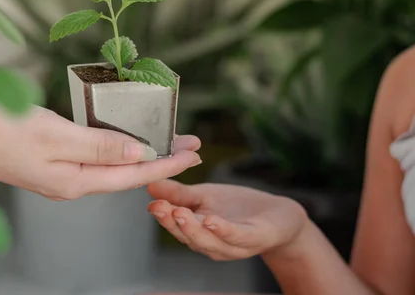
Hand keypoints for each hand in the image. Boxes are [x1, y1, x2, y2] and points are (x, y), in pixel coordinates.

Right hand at [0, 102, 201, 200]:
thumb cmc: (0, 130)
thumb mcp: (56, 135)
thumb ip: (100, 145)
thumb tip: (139, 151)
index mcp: (76, 181)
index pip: (133, 173)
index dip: (167, 162)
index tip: (195, 150)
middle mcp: (72, 183)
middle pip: (126, 171)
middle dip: (161, 156)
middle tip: (191, 142)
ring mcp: (60, 173)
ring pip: (111, 163)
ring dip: (140, 149)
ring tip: (166, 137)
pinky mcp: (50, 161)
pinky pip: (94, 155)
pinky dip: (115, 145)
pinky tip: (124, 134)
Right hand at [147, 180, 307, 259]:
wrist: (277, 215)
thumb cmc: (237, 208)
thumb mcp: (203, 196)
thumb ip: (178, 193)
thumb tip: (151, 183)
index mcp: (198, 233)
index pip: (176, 226)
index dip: (162, 216)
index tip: (150, 202)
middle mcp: (213, 244)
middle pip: (189, 236)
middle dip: (172, 223)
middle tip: (159, 208)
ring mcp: (234, 244)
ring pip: (209, 241)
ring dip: (193, 229)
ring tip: (179, 213)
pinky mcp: (255, 238)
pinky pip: (237, 236)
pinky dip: (222, 230)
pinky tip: (211, 220)